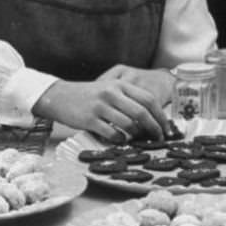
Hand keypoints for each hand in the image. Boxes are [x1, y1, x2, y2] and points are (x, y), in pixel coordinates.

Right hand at [33, 67, 172, 140]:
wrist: (59, 96)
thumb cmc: (88, 96)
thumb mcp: (109, 89)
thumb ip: (127, 99)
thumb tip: (151, 118)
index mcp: (120, 84)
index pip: (148, 99)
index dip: (161, 115)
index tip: (166, 128)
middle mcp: (112, 93)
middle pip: (142, 112)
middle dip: (154, 128)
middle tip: (158, 138)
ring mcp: (100, 106)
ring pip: (128, 124)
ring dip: (136, 135)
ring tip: (137, 139)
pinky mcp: (90, 119)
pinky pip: (112, 133)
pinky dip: (119, 140)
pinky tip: (120, 140)